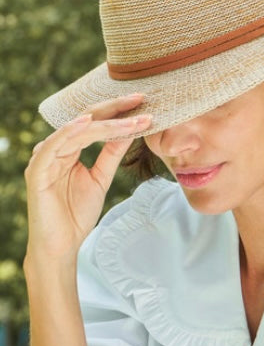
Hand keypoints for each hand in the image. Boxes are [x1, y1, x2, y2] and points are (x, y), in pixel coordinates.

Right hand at [24, 94, 151, 264]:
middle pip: (87, 119)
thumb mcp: (101, 178)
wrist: (62, 246)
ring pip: (77, 130)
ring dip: (106, 122)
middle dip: (115, 108)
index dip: (119, 111)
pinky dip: (71, 131)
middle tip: (140, 99)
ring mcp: (45, 157)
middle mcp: (56, 147)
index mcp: (69, 148)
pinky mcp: (38, 170)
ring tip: (130, 116)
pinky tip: (88, 122)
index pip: (96, 122)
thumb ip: (111, 153)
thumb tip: (130, 129)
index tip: (144, 103)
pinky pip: (54, 144)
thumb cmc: (77, 214)